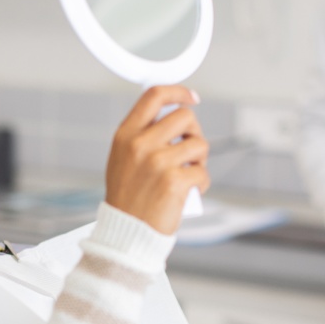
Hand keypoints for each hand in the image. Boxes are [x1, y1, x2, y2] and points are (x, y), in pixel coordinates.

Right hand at [104, 86, 208, 234]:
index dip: (178, 91)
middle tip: (190, 151)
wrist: (126, 232)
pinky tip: (188, 192)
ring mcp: (158, 162)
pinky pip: (202, 171)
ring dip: (199, 159)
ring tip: (187, 174)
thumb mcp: (122, 160)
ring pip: (199, 144)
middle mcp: (140, 145)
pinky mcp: (174, 181)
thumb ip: (141, 136)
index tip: (191, 97)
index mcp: (125, 136)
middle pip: (185, 116)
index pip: (154, 96)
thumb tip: (173, 116)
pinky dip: (200, 182)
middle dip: (194, 132)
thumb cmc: (127, 198)